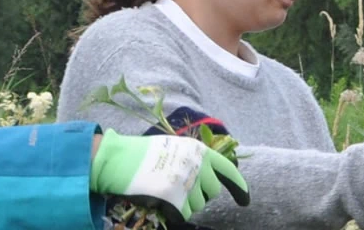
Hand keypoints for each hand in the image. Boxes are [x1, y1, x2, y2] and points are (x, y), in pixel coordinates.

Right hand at [89, 129, 250, 223]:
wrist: (118, 159)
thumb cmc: (143, 154)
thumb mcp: (175, 148)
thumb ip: (194, 161)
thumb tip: (207, 180)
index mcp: (200, 151)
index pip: (228, 170)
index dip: (239, 187)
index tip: (245, 200)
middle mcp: (198, 166)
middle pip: (212, 191)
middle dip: (200, 194)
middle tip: (179, 187)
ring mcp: (187, 183)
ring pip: (198, 205)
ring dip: (185, 203)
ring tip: (164, 189)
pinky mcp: (175, 199)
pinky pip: (184, 215)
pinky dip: (174, 212)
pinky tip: (161, 200)